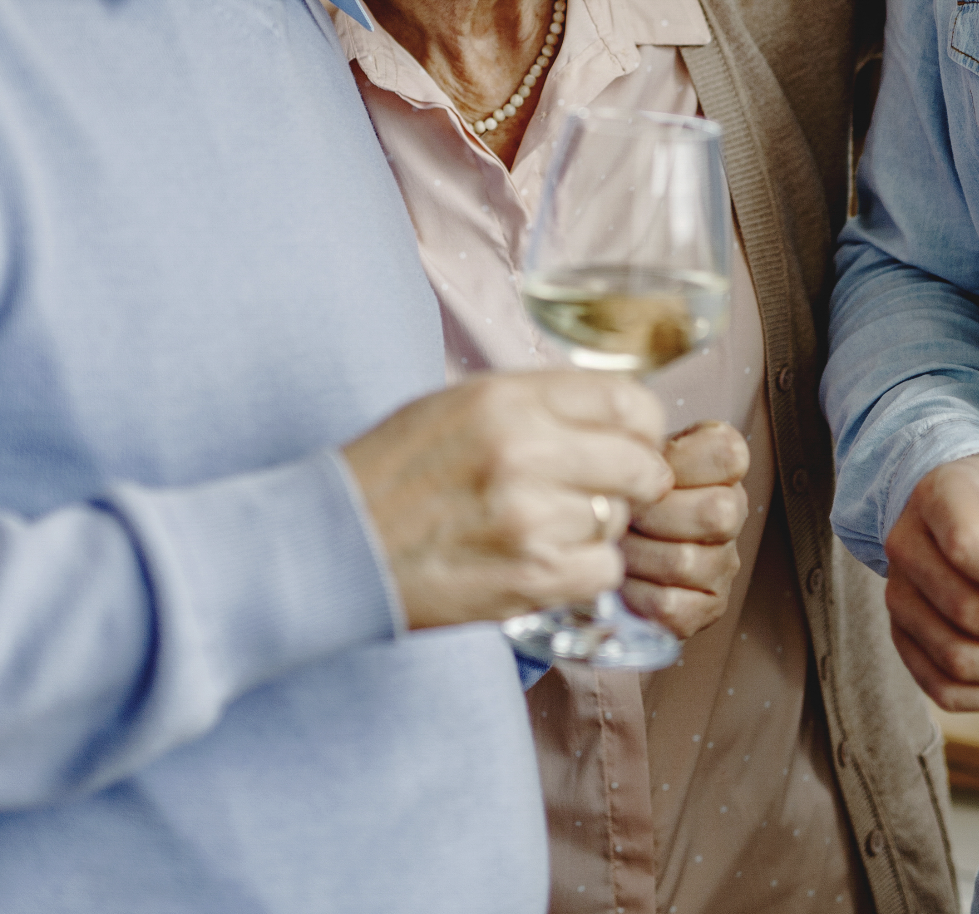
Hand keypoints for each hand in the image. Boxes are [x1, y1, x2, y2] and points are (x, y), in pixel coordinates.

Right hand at [341, 371, 675, 631]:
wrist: (337, 546)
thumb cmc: (393, 473)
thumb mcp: (456, 405)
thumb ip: (535, 403)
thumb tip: (611, 413)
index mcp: (506, 399)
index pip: (625, 400)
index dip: (641, 425)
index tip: (633, 439)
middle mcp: (525, 452)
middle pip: (639, 463)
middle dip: (634, 479)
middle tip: (608, 489)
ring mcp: (531, 519)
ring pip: (619, 520)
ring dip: (597, 527)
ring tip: (545, 526)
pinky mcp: (532, 578)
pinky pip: (603, 572)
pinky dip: (582, 572)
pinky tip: (542, 560)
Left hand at [618, 420, 750, 640]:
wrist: (604, 539)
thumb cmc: (620, 491)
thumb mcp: (629, 453)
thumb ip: (639, 444)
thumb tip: (631, 454)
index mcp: (719, 466)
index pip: (729, 455)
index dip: (682, 462)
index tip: (650, 467)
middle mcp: (731, 513)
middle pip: (717, 513)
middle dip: (655, 515)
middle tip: (623, 514)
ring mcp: (723, 563)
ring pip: (685, 561)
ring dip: (637, 555)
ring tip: (617, 547)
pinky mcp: (706, 607)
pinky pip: (672, 605)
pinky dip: (637, 594)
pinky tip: (624, 580)